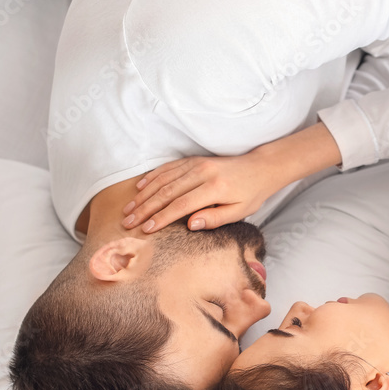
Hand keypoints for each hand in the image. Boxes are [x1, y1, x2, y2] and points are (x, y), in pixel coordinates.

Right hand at [122, 122, 342, 232]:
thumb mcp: (240, 212)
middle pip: (167, 192)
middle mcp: (202, 173)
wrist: (260, 168)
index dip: (161, 218)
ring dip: (144, 195)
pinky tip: (139, 188)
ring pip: (163, 179)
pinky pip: (168, 168)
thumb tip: (190, 224)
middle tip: (129, 223)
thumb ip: (215, 218)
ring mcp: (196, 164)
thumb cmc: (251, 194)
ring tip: (129, 209)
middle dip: (145, 208)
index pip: (181, 205)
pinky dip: (152, 177)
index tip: (146, 230)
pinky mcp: (193, 160)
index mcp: (214, 188)